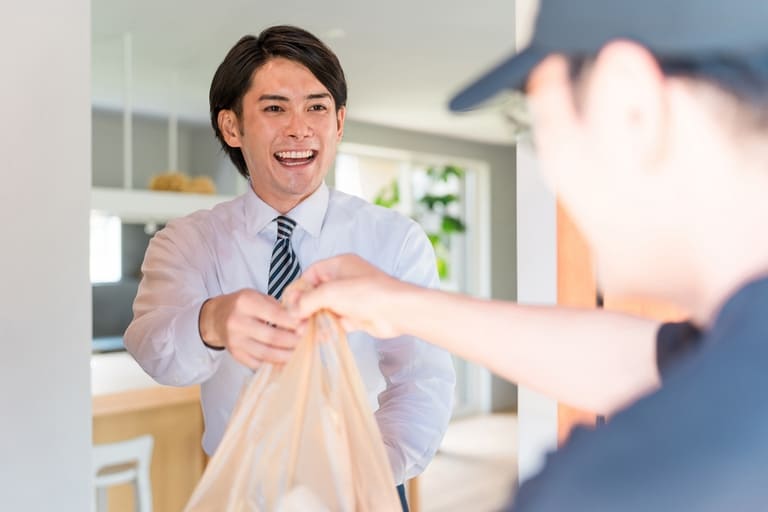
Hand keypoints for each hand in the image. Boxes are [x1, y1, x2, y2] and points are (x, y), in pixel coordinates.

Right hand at [199, 289, 299, 367]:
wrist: (216, 317)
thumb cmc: (243, 305)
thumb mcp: (258, 296)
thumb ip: (278, 306)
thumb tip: (301, 319)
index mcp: (245, 303)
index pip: (275, 315)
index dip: (293, 322)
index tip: (306, 325)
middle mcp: (238, 322)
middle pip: (272, 337)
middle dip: (293, 341)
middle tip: (307, 341)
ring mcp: (235, 341)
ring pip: (266, 353)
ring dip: (286, 355)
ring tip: (300, 353)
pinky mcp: (236, 354)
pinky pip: (258, 363)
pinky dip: (274, 363)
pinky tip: (286, 360)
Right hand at [284, 254, 408, 338]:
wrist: (396, 311)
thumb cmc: (367, 293)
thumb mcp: (330, 292)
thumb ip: (308, 300)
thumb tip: (293, 310)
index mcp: (339, 264)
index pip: (311, 273)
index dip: (299, 288)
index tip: (289, 303)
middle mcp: (345, 279)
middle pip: (317, 292)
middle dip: (305, 307)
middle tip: (295, 321)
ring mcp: (352, 298)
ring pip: (326, 308)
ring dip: (314, 320)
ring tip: (303, 332)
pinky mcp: (357, 315)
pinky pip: (337, 322)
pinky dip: (328, 329)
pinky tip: (318, 337)